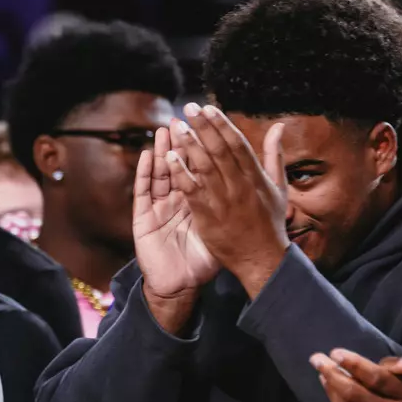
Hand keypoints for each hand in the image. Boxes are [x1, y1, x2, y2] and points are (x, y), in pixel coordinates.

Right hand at [132, 124, 219, 334]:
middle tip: (187, 116)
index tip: (212, 122)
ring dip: (161, 151)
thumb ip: (239, 206)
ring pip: (160, 173)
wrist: (181, 285)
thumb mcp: (226, 229)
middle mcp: (176, 200)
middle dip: (184, 141)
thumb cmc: (203, 259)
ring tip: (165, 129)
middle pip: (180, 165)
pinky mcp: (143, 220)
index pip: (202, 166)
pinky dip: (145, 174)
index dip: (206, 144)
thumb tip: (258, 188)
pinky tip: (147, 156)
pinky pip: (143, 193)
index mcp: (197, 199)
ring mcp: (158, 208)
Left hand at [163, 104, 290, 298]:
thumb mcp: (278, 187)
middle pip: (219, 150)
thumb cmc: (270, 222)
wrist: (261, 259)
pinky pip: (192, 190)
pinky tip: (170, 157)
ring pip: (204, 166)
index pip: (237, 144)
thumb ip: (274, 155)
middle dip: (203, 127)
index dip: (222, 124)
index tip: (208, 108)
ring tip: (176, 126)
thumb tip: (278, 127)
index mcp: (256, 176)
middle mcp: (240, 185)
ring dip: (190, 145)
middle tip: (188, 108)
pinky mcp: (208, 216)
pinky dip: (181, 172)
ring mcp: (223, 200)